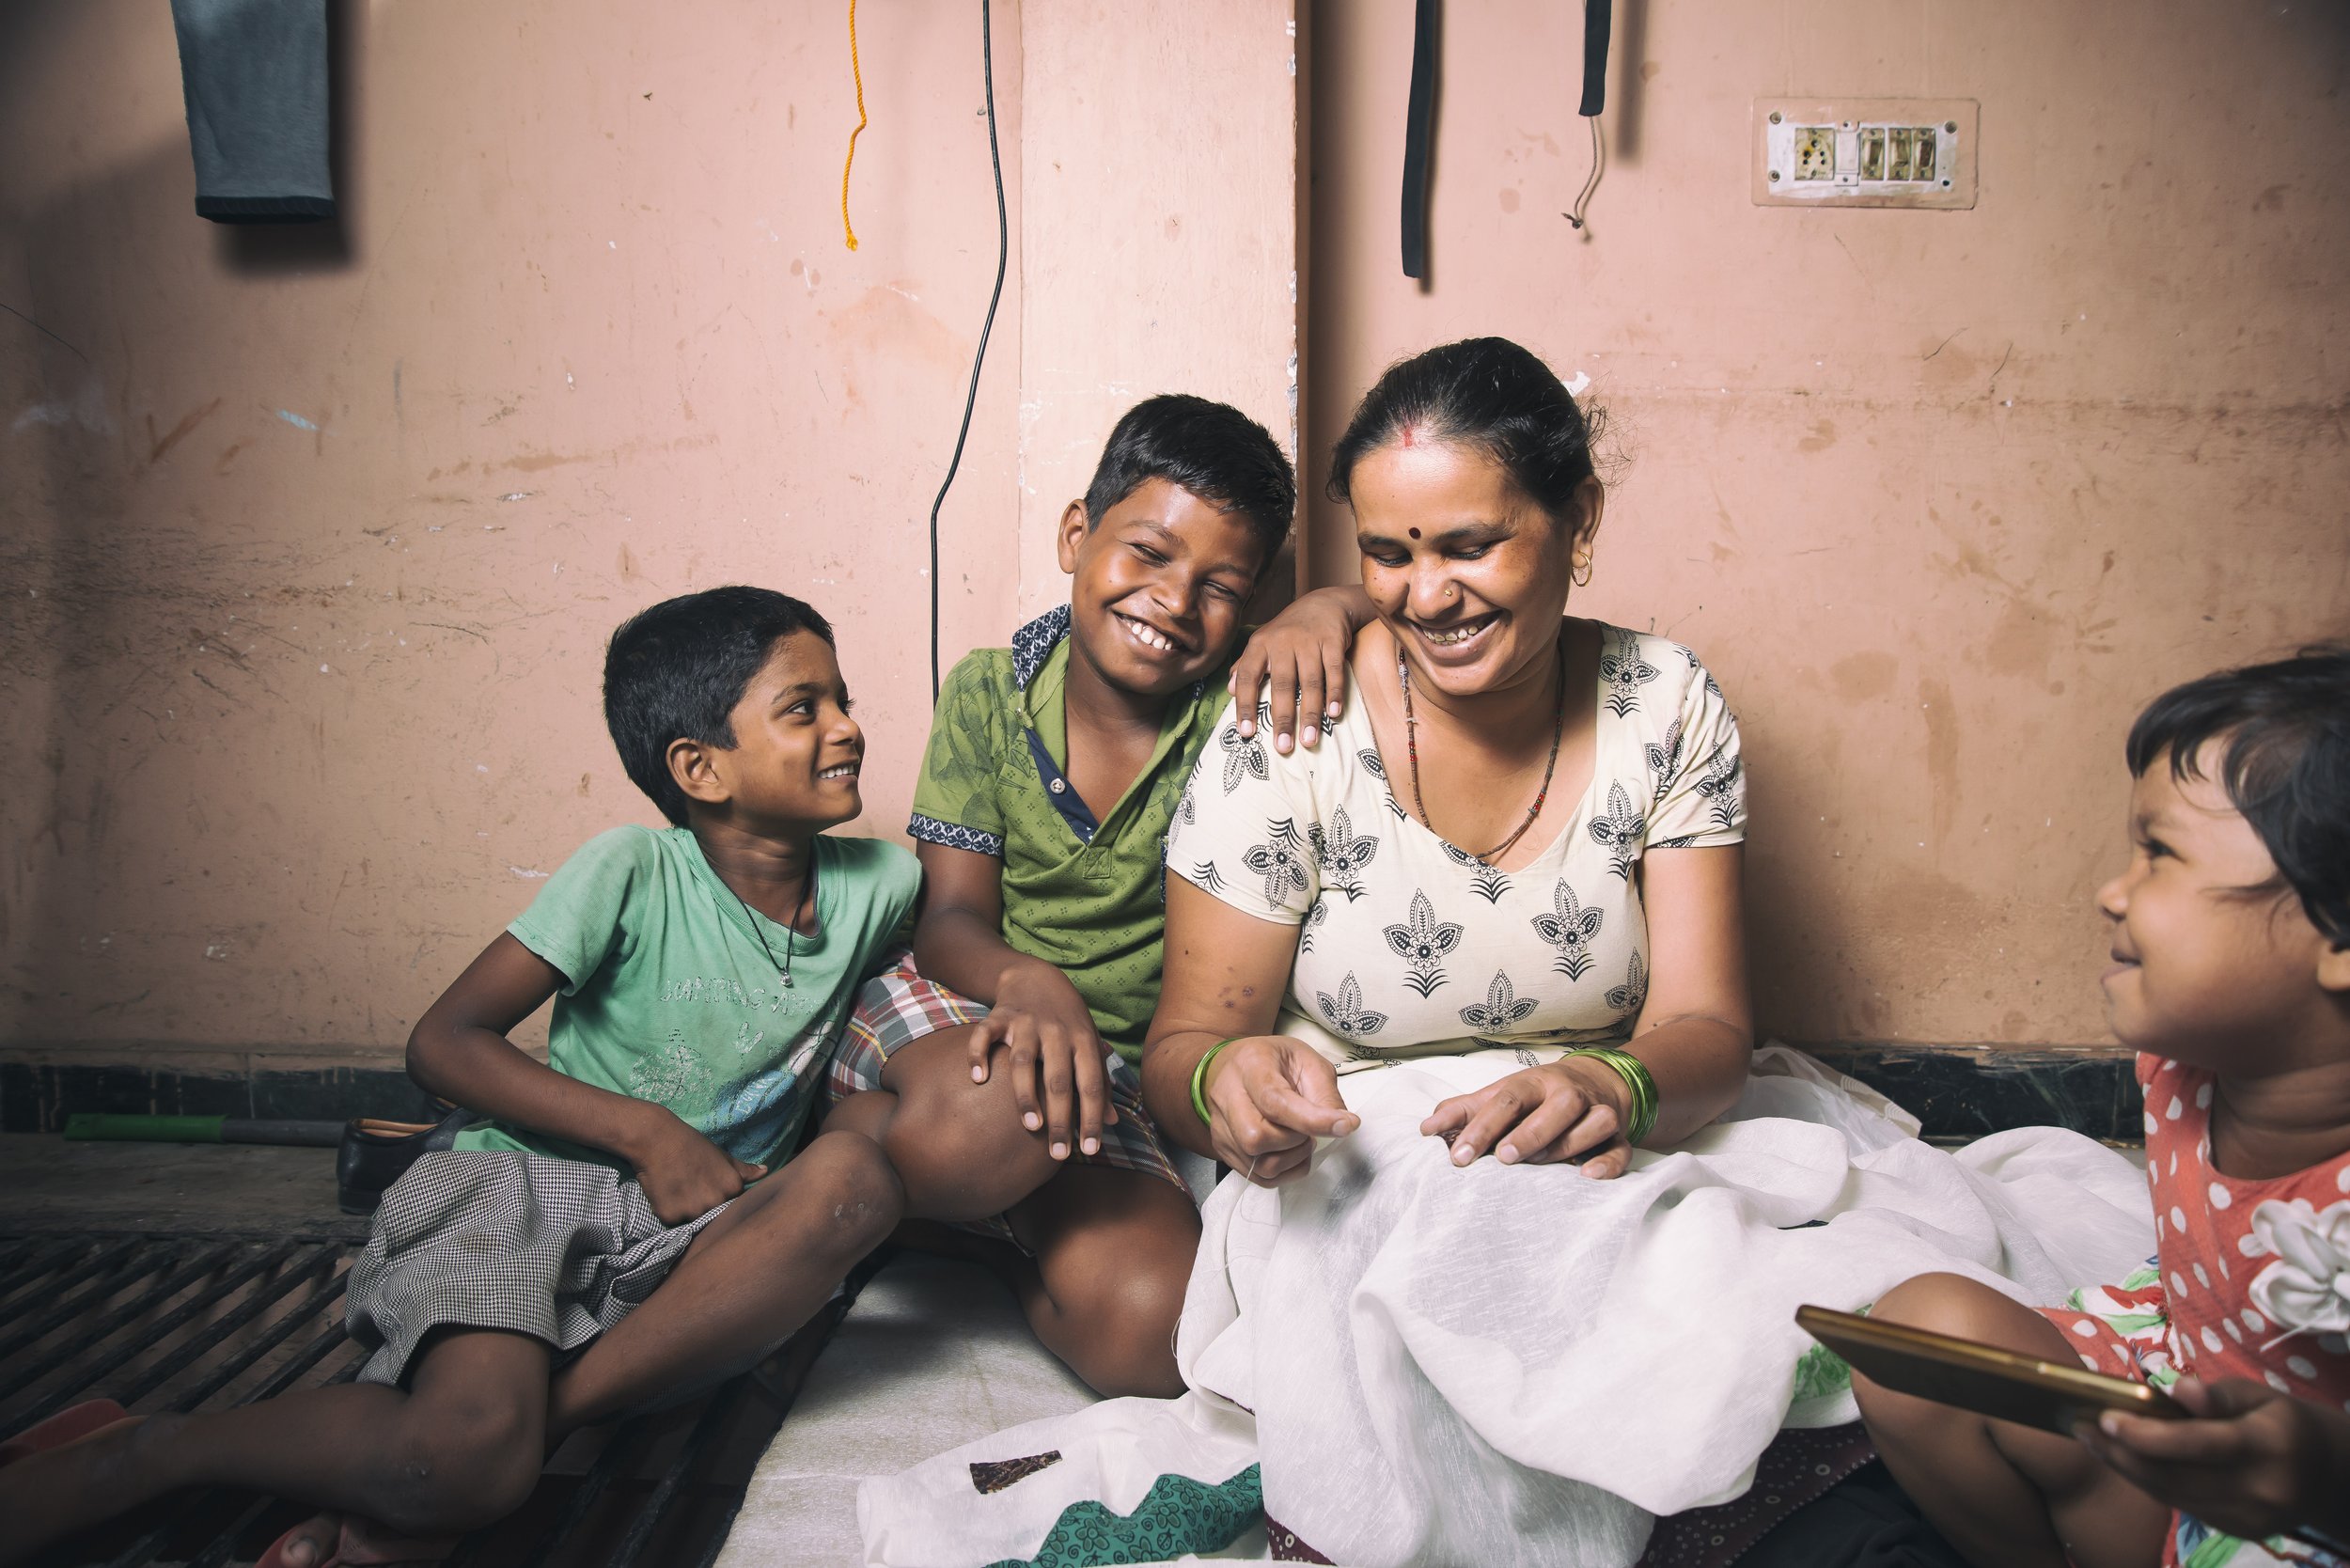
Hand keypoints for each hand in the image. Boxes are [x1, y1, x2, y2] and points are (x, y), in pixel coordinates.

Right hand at [627, 1106, 763, 1224]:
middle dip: (702, 1204)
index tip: (707, 1183)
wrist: (657, 1138)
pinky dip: (667, 1210)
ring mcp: (692, 1211)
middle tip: (690, 1184)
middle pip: (711, 1214)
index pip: (731, 1205)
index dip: (718, 1195)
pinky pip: (670, 1220)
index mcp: (732, 1188)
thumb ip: (743, 1170)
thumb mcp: (721, 1155)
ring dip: (684, 1209)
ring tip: (677, 1187)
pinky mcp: (669, 1216)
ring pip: (690, 1219)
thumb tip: (765, 1172)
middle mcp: (715, 1202)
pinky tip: (665, 1192)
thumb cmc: (691, 1145)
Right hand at [968, 963, 1116, 1161]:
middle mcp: (1056, 1032)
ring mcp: (1026, 1023)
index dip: (1092, 1118)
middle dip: (1060, 1118)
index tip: (1089, 1150)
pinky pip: (985, 1035)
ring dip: (1027, 1094)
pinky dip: (979, 1055)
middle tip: (1058, 1153)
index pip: (1091, 1084)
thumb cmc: (1068, 1020)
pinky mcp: (999, 1016)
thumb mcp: (1089, 1044)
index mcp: (1083, 1040)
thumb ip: (1100, 1082)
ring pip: (1024, 1061)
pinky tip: (978, 1079)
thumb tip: (1114, 1123)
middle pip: (1059, 1079)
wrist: (1036, 976)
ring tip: (1031, 1126)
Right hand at [1199, 1036, 1359, 1185]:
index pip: (1275, 1101)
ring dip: (1292, 1158)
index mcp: (1250, 1065)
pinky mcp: (1223, 1148)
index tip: (1344, 1125)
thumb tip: (1342, 1125)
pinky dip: (1285, 1171)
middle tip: (1310, 1127)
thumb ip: (1325, 1093)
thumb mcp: (1307, 1061)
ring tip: (1301, 1138)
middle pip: (1257, 1138)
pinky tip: (1291, 1152)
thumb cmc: (1273, 1061)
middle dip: (1296, 1141)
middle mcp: (1227, 1096)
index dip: (1312, 1120)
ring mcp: (1220, 1127)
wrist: (1235, 1065)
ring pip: (1257, 1165)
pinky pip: (1257, 1177)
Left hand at [1226, 586, 1363, 755]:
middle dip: (1283, 718)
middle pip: (1282, 685)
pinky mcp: (1333, 641)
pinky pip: (1334, 671)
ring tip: (1309, 741)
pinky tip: (1334, 715)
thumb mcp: (1262, 642)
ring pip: (1310, 682)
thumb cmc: (1288, 631)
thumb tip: (1231, 690)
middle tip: (1282, 747)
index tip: (1246, 733)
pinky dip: (1335, 693)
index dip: (1246, 706)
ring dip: (1310, 713)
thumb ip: (1246, 665)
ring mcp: (1309, 641)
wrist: (1324, 603)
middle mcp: (1283, 641)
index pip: (1248, 677)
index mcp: (1260, 644)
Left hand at [1420, 1057, 1635, 1177]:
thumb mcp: (1499, 1095)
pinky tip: (1587, 1177)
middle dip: (1531, 1133)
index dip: (1481, 1128)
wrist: (1593, 1081)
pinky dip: (1609, 1163)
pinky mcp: (1618, 1137)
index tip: (1458, 1157)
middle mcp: (1569, 1094)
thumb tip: (1425, 1129)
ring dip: (1568, 1144)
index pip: (1506, 1100)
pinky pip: (1620, 1149)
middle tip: (1505, 1158)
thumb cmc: (1535, 1096)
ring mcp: (1598, 1112)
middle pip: (1557, 1107)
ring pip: (1594, 1124)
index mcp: (1533, 1083)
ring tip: (1540, 1164)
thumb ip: (1462, 1111)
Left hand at [2080, 1377, 2349, 1544]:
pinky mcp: (2239, 1531)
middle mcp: (2261, 1489)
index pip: (2200, 1444)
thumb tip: (2175, 1389)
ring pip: (2172, 1495)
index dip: (2148, 1435)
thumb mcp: (2257, 1395)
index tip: (2105, 1417)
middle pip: (2176, 1476)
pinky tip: (2123, 1459)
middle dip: (2121, 1452)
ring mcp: (2250, 1518)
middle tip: (2080, 1425)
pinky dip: (2148, 1481)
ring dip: (2125, 1468)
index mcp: (2269, 1445)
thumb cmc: (2282, 1421)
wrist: (2326, 1475)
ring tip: (2090, 1439)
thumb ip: (2214, 1395)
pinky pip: (2182, 1505)